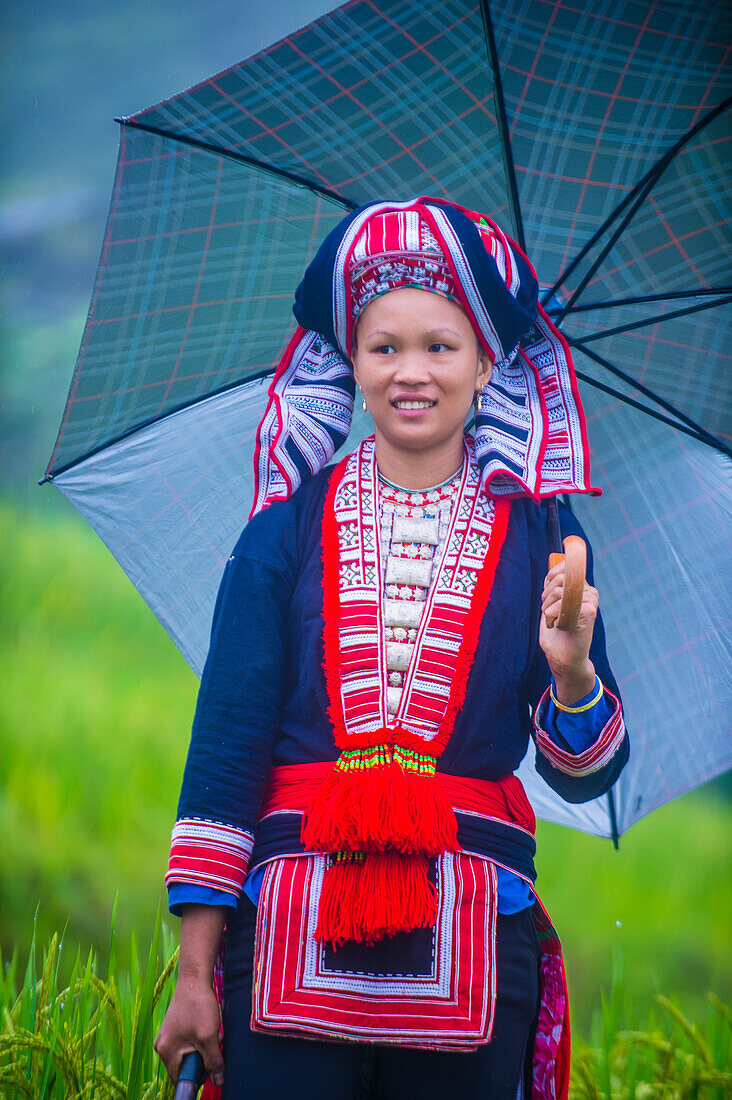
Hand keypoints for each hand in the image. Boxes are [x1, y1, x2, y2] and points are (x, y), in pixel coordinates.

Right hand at [154, 978, 223, 1087]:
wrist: (195, 978)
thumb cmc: (199, 1005)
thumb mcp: (209, 1037)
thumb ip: (213, 1062)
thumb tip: (219, 1082)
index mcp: (166, 1052)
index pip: (181, 1079)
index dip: (199, 1075)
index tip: (210, 1061)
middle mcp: (162, 1046)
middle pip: (186, 1066)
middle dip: (203, 1057)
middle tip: (212, 1040)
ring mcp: (167, 1037)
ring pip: (190, 1054)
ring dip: (204, 1046)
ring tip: (211, 1030)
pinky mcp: (174, 1030)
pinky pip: (189, 1044)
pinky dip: (201, 1038)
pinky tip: (207, 1025)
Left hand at [539, 558, 597, 703]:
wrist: (564, 658)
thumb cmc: (557, 634)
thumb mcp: (551, 605)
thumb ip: (553, 588)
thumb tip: (552, 571)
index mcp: (581, 588)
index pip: (565, 567)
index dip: (551, 575)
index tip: (545, 595)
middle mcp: (589, 592)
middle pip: (561, 577)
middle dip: (546, 594)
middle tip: (547, 612)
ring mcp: (591, 601)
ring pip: (559, 591)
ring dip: (547, 608)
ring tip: (552, 622)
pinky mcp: (590, 612)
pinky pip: (562, 604)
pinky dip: (552, 615)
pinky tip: (556, 625)